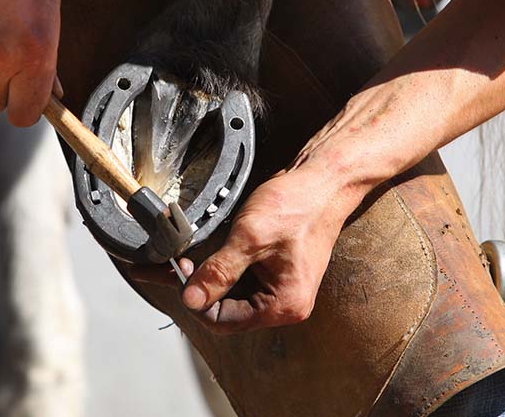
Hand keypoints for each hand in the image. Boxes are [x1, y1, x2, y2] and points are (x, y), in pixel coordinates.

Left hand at [132, 166, 357, 333]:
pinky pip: (244, 280)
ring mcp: (282, 288)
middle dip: (202, 289)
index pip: (224, 322)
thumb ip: (219, 271)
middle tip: (181, 262)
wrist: (324, 182)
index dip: (197, 300)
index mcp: (283, 305)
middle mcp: (285, 304)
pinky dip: (225, 268)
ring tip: (191, 256)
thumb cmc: (298, 205)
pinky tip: (213, 252)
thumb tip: (191, 299)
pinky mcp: (277, 273)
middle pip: (227, 311)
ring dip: (211, 278)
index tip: (182, 273)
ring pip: (233, 295)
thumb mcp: (250, 237)